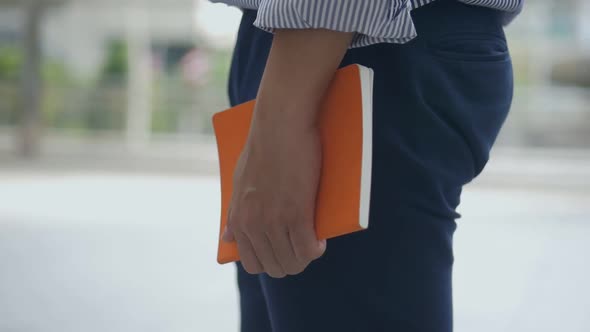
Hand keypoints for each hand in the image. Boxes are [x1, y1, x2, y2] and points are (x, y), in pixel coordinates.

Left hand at [222, 28, 352, 276]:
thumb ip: (234, 212)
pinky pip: (308, 248)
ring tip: (313, 244)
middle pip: (274, 266)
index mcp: (239, 219)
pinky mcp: (297, 213)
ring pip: (293, 261)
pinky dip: (316, 249)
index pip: (252, 262)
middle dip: (291, 263)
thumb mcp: (239, 181)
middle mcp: (253, 225)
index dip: (271, 262)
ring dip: (305, 258)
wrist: (280, 124)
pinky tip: (321, 240)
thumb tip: (226, 237)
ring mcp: (275, 221)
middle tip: (303, 248)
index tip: (284, 252)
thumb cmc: (263, 147)